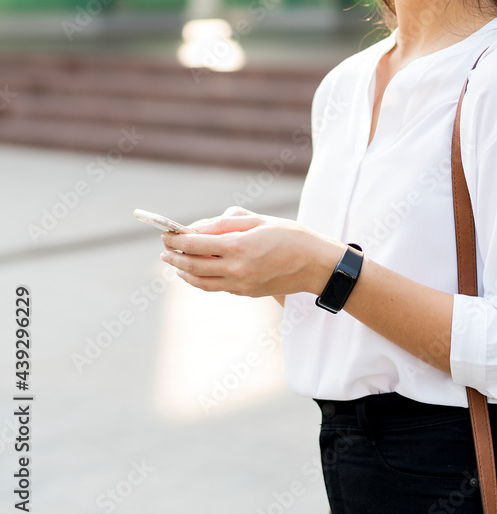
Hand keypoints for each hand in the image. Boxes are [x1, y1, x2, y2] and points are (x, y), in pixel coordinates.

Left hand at [159, 206, 343, 296]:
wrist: (315, 265)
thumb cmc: (290, 236)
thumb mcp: (258, 220)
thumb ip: (226, 222)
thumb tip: (199, 227)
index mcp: (238, 246)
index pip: (195, 244)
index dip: (176, 239)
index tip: (166, 233)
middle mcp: (236, 269)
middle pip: (193, 266)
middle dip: (174, 257)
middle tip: (164, 250)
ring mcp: (240, 284)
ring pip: (201, 282)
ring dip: (184, 273)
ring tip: (174, 264)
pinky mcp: (246, 293)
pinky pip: (216, 287)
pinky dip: (201, 280)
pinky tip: (197, 272)